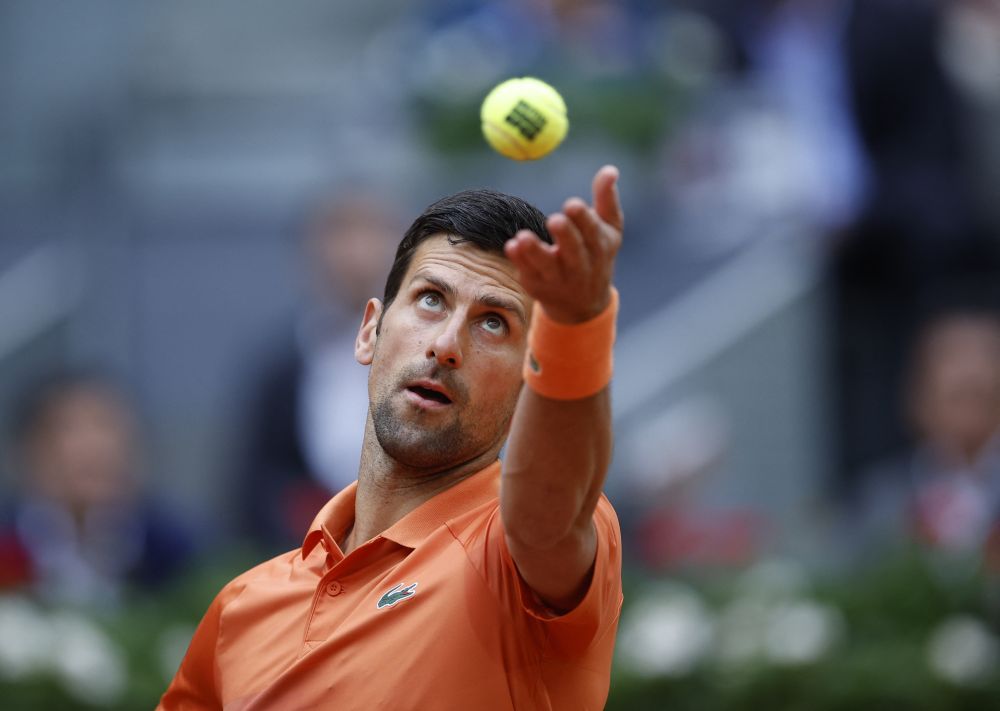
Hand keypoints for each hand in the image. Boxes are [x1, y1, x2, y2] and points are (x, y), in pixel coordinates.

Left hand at [504, 165, 623, 323]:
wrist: (582, 305)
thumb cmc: (596, 255)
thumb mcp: (608, 230)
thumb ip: (606, 200)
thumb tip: (610, 170)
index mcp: (599, 248)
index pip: (592, 233)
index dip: (583, 220)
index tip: (572, 204)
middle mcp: (580, 265)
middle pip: (573, 251)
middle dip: (565, 236)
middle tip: (554, 219)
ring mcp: (557, 278)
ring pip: (546, 266)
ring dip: (534, 251)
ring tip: (522, 237)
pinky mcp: (537, 285)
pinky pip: (527, 272)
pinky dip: (519, 261)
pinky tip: (511, 246)